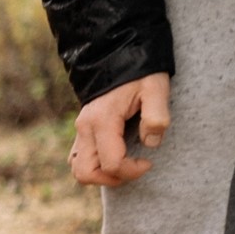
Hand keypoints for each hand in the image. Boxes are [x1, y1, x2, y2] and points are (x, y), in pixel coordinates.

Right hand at [70, 73, 170, 187]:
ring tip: (124, 165)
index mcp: (102, 120)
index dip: (132, 171)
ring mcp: (81, 129)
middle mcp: (85, 127)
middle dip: (112, 179)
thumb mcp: (156, 88)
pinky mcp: (83, 130)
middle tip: (134, 168)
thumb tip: (150, 143)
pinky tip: (116, 156)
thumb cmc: (140, 73)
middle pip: (86, 173)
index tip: (149, 162)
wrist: (119, 54)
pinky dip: (95, 165)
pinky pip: (79, 158)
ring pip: (78, 168)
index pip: (111, 164)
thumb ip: (156, 116)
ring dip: (101, 175)